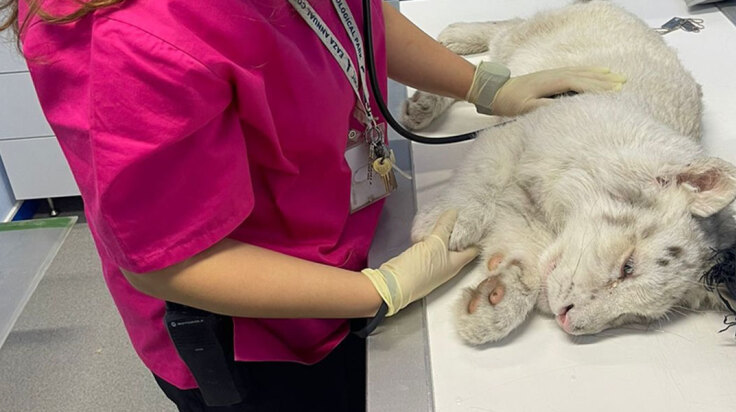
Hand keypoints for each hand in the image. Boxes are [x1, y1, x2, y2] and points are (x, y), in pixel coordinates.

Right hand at [361, 210, 479, 315]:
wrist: (393, 284)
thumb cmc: (419, 269)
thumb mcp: (435, 244)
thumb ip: (445, 227)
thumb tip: (454, 212)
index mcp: (457, 263)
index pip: (474, 248)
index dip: (478, 235)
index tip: (478, 221)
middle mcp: (448, 265)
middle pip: (459, 247)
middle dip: (460, 232)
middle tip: (461, 215)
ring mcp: (434, 265)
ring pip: (443, 246)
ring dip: (444, 234)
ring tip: (445, 217)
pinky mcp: (421, 262)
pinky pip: (430, 248)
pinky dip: (431, 238)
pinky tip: (428, 228)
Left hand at [467, 62, 626, 116]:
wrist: (494, 91)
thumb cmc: (509, 103)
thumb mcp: (524, 109)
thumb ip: (543, 107)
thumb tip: (563, 107)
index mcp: (550, 82)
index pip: (579, 83)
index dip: (597, 87)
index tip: (613, 92)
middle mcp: (554, 75)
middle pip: (584, 76)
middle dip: (603, 80)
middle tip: (622, 85)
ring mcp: (553, 74)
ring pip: (581, 72)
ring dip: (599, 75)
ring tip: (616, 78)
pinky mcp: (550, 77)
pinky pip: (575, 72)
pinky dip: (588, 73)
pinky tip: (595, 75)